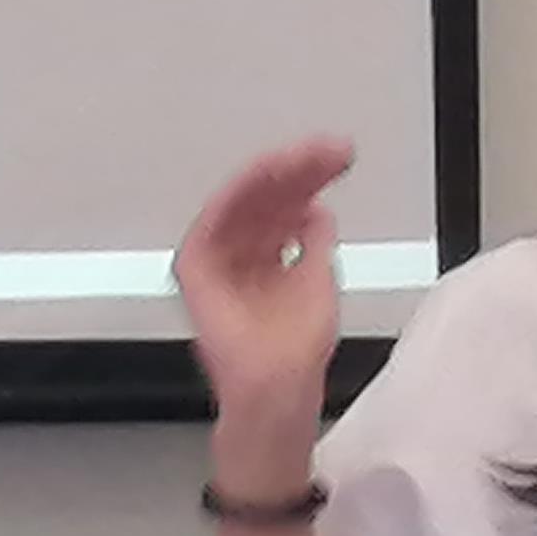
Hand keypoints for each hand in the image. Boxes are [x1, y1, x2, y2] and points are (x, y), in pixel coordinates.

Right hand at [175, 138, 352, 487]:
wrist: (276, 388)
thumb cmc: (294, 352)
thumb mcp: (318, 282)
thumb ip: (316, 243)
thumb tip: (318, 208)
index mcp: (269, 257)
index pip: (289, 205)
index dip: (312, 178)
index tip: (339, 155)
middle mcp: (244, 253)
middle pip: (268, 197)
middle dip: (299, 168)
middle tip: (330, 147)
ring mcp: (220, 258)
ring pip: (244, 200)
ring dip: (274, 173)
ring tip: (304, 154)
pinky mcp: (196, 267)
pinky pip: (214, 217)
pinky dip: (238, 192)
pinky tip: (265, 173)